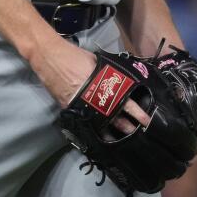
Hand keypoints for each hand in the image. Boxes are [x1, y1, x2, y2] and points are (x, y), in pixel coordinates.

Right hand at [30, 37, 150, 135]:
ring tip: (120, 139)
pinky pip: (85, 121)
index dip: (136, 112)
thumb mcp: (97, 64)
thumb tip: (119, 80)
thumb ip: (109, 74)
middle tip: (137, 133)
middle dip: (126, 127)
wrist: (50, 57)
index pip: (124, 102)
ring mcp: (80, 107)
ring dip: (110, 131)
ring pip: (99, 124)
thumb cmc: (75, 57)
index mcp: (102, 86)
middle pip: (113, 118)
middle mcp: (93, 100)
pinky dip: (93, 127)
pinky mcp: (69, 109)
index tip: (146, 120)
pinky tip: (99, 133)